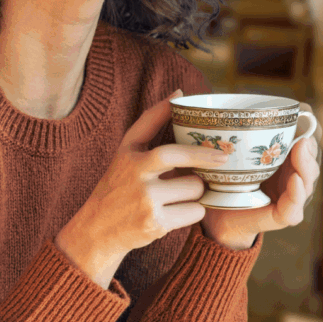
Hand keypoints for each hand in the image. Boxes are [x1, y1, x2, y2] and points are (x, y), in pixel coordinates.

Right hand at [55, 89, 228, 287]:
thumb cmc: (121, 186)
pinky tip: (180, 211)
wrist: (99, 229)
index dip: (164, 108)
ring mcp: (145, 199)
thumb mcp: (127, 154)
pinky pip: (194, 211)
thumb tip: (178, 93)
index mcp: (127, 153)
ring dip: (197, 190)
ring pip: (193, 187)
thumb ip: (150, 126)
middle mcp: (133, 172)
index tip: (183, 97)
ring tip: (185, 193)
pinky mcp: (156, 224)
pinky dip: (194, 211)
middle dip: (205, 158)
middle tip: (223, 158)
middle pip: (179, 157)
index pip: (147, 123)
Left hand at [200, 103, 320, 249]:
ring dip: (307, 164)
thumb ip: (197, 121)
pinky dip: (298, 195)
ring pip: (307, 179)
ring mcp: (285, 194)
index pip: (301, 134)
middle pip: (309, 155)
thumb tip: (177, 91)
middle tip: (301, 132)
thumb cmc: (208, 177)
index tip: (301, 108)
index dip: (306, 122)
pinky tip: (296, 181)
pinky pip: (294, 208)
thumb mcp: (206, 147)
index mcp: (276, 153)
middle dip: (309, 142)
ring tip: (300, 149)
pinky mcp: (278, 216)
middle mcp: (286, 172)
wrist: (207, 217)